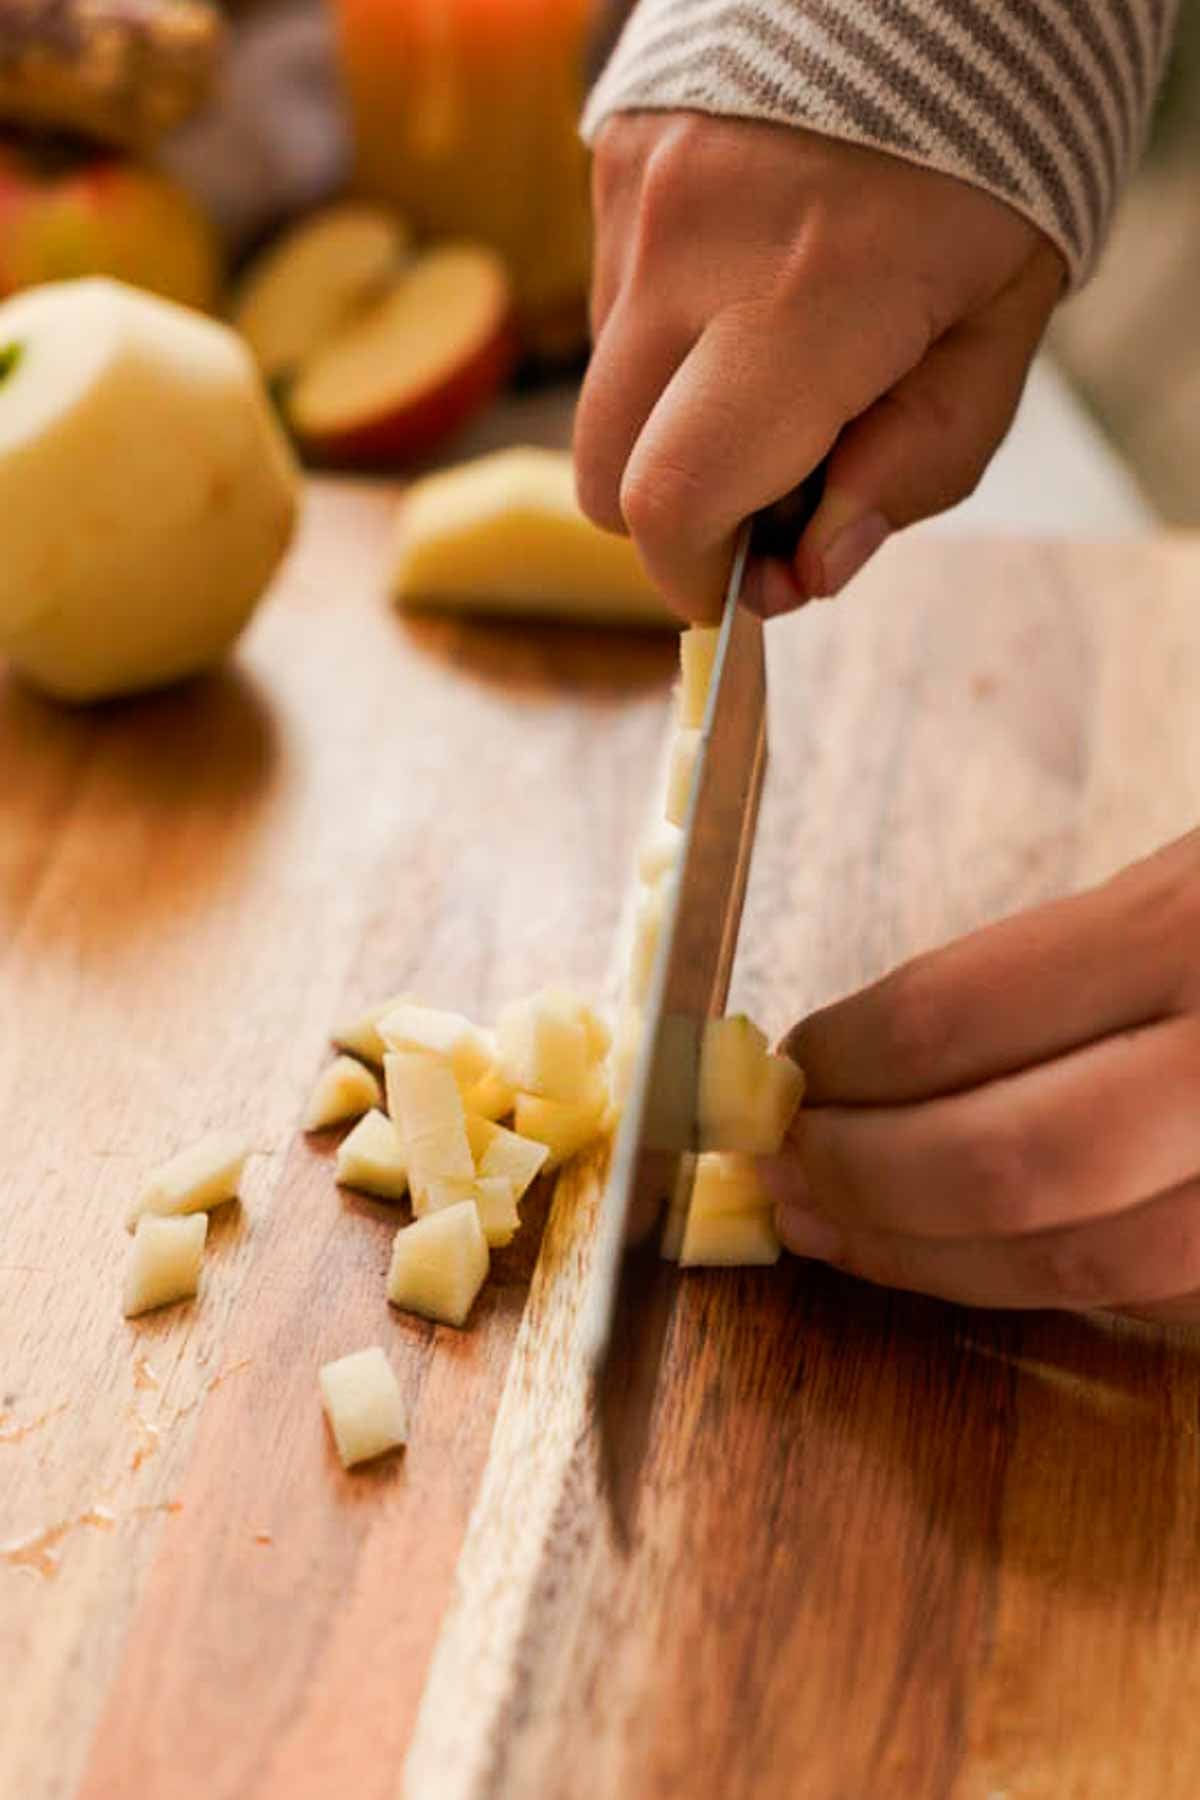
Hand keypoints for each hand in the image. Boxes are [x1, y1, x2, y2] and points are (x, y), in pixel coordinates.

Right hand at [575, 112, 1065, 619]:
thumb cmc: (985, 162)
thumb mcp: (1001, 328)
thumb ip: (921, 463)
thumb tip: (812, 569)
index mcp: (811, 302)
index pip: (673, 502)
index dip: (697, 579)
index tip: (746, 587)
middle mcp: (693, 250)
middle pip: (604, 478)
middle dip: (674, 521)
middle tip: (763, 495)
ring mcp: (639, 202)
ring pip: (601, 401)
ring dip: (669, 427)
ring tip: (768, 368)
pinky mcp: (613, 164)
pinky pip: (609, 312)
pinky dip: (665, 344)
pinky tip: (742, 290)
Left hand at [760, 832, 1199, 1322]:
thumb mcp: (1182, 876)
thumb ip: (1054, 955)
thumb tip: (863, 1052)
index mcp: (1183, 933)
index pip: (954, 1018)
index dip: (841, 1064)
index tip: (781, 1074)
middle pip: (1001, 1166)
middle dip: (861, 1179)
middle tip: (780, 1170)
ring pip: (1073, 1264)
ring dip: (925, 1258)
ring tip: (835, 1230)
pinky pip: (1144, 1298)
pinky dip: (1033, 1281)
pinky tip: (965, 1254)